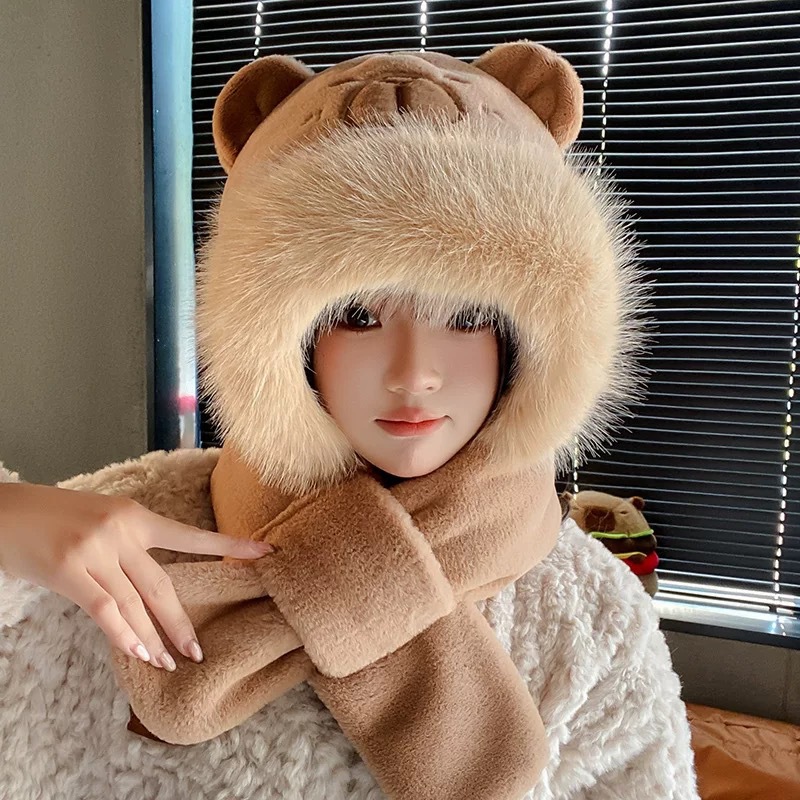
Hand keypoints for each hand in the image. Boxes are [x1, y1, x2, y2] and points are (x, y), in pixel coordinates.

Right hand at [0, 482, 272, 669]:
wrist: (3, 511)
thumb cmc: (53, 516)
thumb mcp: (101, 520)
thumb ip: (128, 548)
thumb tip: (149, 590)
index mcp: (135, 515)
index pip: (190, 536)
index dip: (230, 547)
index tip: (265, 553)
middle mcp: (122, 531)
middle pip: (163, 585)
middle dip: (181, 623)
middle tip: (198, 651)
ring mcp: (96, 551)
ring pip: (135, 604)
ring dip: (153, 639)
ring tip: (168, 663)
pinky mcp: (69, 570)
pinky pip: (104, 609)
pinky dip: (122, 634)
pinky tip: (137, 653)